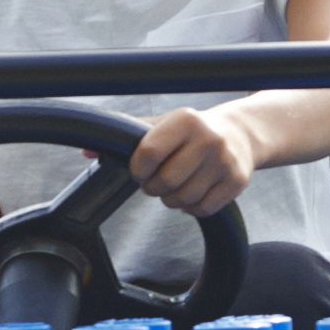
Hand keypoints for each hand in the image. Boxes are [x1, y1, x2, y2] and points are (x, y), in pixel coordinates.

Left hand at [133, 107, 259, 216]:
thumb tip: (89, 152)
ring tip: (174, 188)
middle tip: (156, 182)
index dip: (138, 169)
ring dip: (172, 200)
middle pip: (166, 181)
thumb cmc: (193, 132)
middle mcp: (209, 139)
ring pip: (184, 198)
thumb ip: (129, 135)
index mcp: (186, 120)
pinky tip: (192, 194)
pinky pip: (203, 209)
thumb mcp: (164, 124)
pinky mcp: (237, 181)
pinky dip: (191, 208)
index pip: (149, 152)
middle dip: (153, 188)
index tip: (140, 171)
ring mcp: (225, 161)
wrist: (240, 133)